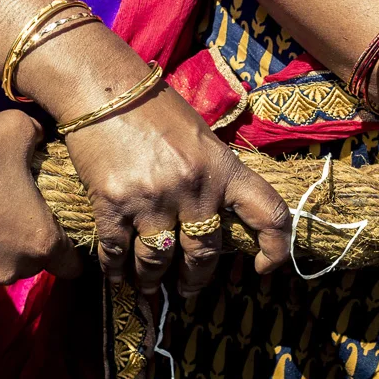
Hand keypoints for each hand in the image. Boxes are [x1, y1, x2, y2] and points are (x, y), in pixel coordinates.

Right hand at [0, 109, 79, 287]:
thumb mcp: (17, 130)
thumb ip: (37, 139)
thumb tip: (39, 139)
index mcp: (37, 243)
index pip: (70, 264)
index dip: (69, 247)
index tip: (58, 229)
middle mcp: (3, 270)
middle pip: (25, 263)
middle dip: (20, 241)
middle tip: (5, 207)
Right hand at [64, 87, 290, 295]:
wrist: (103, 89)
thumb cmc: (157, 112)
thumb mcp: (203, 140)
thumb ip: (217, 179)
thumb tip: (222, 221)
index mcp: (225, 169)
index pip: (269, 215)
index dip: (276, 250)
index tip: (264, 268)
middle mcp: (194, 187)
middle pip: (204, 255)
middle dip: (196, 280)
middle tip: (188, 289)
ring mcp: (153, 198)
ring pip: (158, 262)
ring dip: (152, 281)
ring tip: (148, 287)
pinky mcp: (113, 203)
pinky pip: (117, 252)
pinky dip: (117, 270)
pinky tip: (117, 276)